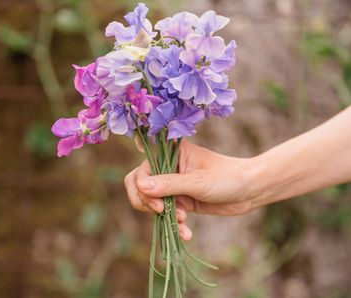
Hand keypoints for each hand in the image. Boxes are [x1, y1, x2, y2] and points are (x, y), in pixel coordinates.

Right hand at [124, 141, 255, 240]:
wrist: (249, 191)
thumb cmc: (227, 178)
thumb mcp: (197, 182)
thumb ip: (169, 185)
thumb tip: (140, 186)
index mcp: (170, 153)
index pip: (142, 171)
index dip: (144, 189)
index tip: (158, 205)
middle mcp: (168, 167)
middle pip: (140, 187)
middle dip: (149, 204)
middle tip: (162, 213)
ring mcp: (173, 184)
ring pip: (153, 203)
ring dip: (164, 217)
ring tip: (182, 223)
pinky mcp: (181, 200)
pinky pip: (167, 214)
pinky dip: (174, 224)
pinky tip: (186, 233)